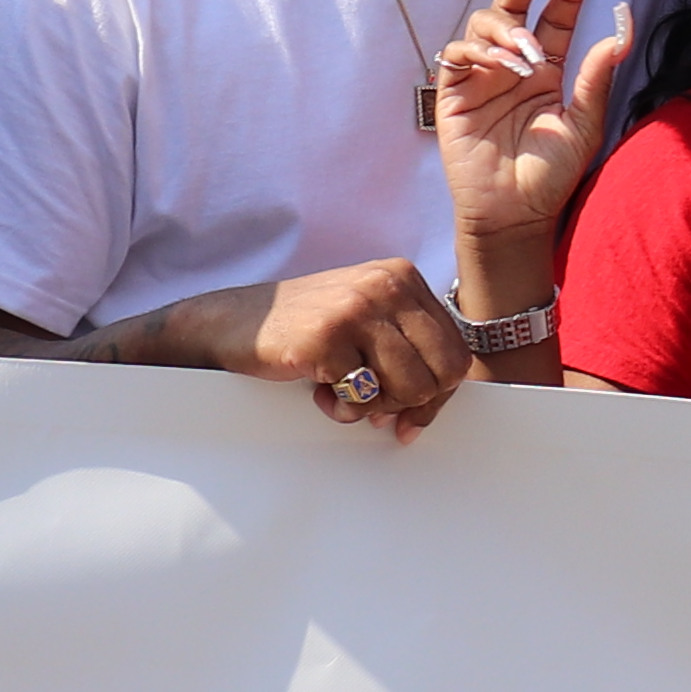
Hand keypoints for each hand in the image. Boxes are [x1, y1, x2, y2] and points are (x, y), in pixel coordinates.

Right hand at [217, 257, 478, 434]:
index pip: (457, 350)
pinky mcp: (327, 337)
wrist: (234, 322)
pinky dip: (341, 409)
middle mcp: (386, 285)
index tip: (413, 413)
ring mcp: (357, 308)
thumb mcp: (366, 324)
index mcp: (403, 278)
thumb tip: (429, 410)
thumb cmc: (304, 330)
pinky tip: (319, 391)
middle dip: (414, 403)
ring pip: (410, 388)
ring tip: (341, 394)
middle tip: (376, 408)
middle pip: (443, 372)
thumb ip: (406, 352)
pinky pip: (363, 398)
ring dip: (374, 407)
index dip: (440, 393)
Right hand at [438, 0, 635, 242]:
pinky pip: (458, 54)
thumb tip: (620, 33)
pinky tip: (502, 68)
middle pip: (517, 4)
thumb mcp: (584, 126)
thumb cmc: (550, 175)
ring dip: (508, 28)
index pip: (558, 15)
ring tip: (527, 54)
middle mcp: (514, 65)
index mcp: (548, 69)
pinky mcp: (454, 93)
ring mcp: (483, 76)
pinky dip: (480, 51)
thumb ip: (597, 80)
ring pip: (485, 22)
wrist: (515, 214)